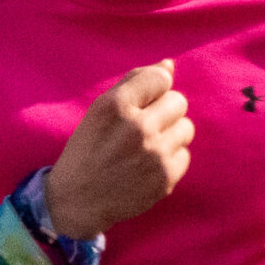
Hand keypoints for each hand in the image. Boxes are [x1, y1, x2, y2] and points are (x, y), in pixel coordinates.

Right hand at [44, 61, 191, 239]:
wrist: (78, 199)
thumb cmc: (89, 148)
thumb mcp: (100, 109)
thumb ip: (135, 82)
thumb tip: (169, 65)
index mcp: (116, 105)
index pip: (160, 78)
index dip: (155, 88)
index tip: (144, 101)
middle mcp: (138, 127)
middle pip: (179, 101)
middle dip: (165, 110)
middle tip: (146, 126)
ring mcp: (154, 154)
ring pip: (186, 127)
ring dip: (171, 134)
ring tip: (149, 146)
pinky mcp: (165, 178)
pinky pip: (185, 155)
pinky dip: (171, 159)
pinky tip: (150, 165)